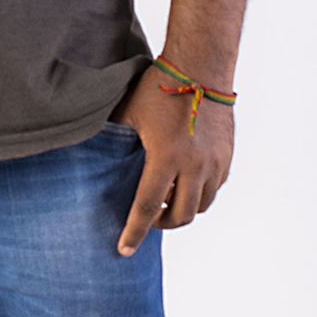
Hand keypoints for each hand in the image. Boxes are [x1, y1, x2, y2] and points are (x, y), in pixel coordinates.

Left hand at [114, 66, 235, 256]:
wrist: (201, 66)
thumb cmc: (160, 87)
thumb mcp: (128, 113)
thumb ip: (112, 139)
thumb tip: (89, 155)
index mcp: (165, 157)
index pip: (147, 206)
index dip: (134, 232)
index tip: (124, 250)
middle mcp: (194, 165)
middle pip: (180, 215)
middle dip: (162, 223)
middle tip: (150, 218)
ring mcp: (214, 162)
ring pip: (201, 205)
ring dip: (183, 209)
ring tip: (168, 199)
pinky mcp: (227, 156)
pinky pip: (215, 188)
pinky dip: (200, 194)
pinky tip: (186, 182)